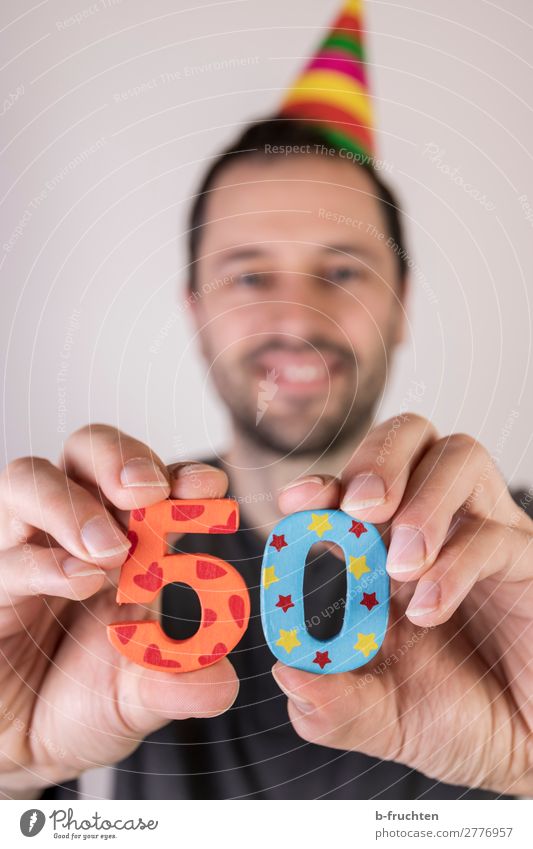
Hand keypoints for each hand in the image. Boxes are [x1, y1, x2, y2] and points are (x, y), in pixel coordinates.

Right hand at [0, 425, 237, 797]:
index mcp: (130, 539)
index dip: (181, 476)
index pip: (153, 484)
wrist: (25, 745)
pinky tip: (78, 581)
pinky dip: (44, 561)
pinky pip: (5, 553)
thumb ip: (179, 684)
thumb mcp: (141, 698)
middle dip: (119, 458)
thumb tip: (222, 684)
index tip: (209, 488)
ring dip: (72, 505)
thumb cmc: (85, 702)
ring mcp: (26, 548)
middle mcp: (76, 530)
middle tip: (147, 492)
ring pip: (28, 479)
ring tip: (109, 550)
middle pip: (86, 450)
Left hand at [275, 414, 532, 794]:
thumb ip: (334, 706)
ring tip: (402, 566)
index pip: (353, 484)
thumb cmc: (453, 719)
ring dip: (422, 502)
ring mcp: (484, 535)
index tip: (298, 501)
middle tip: (360, 509)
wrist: (523, 752)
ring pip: (460, 458)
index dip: (324, 482)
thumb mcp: (381, 719)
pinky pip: (496, 534)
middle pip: (409, 436)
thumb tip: (287, 672)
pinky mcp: (528, 561)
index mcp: (384, 548)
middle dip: (377, 459)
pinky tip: (432, 607)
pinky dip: (456, 563)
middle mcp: (434, 526)